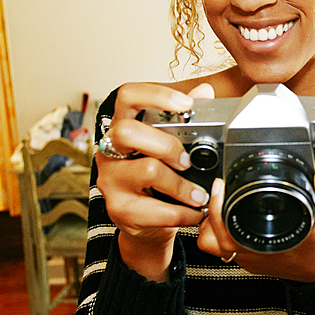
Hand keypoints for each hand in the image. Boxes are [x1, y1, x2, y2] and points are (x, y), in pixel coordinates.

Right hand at [95, 82, 214, 280]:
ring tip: (199, 195)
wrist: (145, 222)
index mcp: (123, 126)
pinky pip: (157, 209)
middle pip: (127, 132)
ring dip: (183, 185)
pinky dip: (184, 212)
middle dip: (167, 144)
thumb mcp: (170, 145)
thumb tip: (204, 91)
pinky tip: (194, 213)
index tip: (185, 105)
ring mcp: (111, 180)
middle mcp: (109, 150)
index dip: (155, 95)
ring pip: (148, 170)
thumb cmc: (157, 177)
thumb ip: (184, 119)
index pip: (127, 96)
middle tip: (188, 161)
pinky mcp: (119, 209)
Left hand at [196, 170, 314, 281]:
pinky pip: (226, 250)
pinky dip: (222, 233)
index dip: (218, 207)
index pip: (229, 231)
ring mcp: (254, 261)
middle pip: (211, 240)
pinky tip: (234, 215)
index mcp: (273, 245)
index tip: (221, 186)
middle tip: (219, 190)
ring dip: (212, 226)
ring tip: (223, 203)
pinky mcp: (255, 262)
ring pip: (215, 247)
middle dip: (209, 213)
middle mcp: (258, 255)